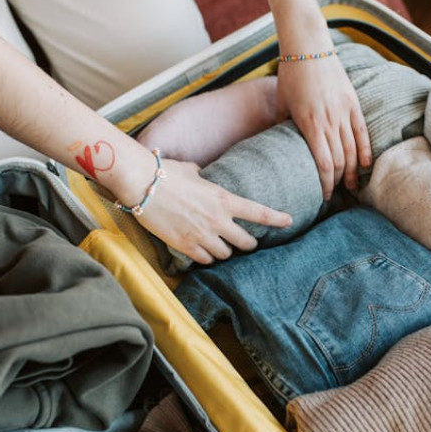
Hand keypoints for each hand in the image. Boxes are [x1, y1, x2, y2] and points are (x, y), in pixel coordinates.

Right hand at [136, 158, 291, 264]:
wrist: (142, 184)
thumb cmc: (165, 172)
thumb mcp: (192, 171)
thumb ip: (202, 177)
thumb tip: (200, 174)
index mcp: (223, 199)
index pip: (258, 212)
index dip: (276, 219)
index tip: (289, 221)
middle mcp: (217, 220)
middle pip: (245, 242)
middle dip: (248, 244)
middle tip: (247, 243)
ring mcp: (202, 235)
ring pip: (225, 254)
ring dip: (225, 252)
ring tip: (220, 247)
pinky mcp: (185, 246)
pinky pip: (205, 260)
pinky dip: (206, 257)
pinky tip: (202, 252)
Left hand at [276, 55, 371, 199]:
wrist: (309, 47)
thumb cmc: (291, 74)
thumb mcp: (281, 103)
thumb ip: (281, 125)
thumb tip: (278, 145)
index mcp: (309, 124)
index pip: (323, 164)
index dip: (326, 184)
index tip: (324, 196)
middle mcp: (329, 121)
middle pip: (340, 161)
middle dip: (338, 181)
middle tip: (337, 194)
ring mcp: (343, 111)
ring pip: (353, 149)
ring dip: (353, 171)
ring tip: (351, 186)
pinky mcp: (353, 102)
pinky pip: (362, 132)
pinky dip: (366, 150)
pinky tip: (365, 165)